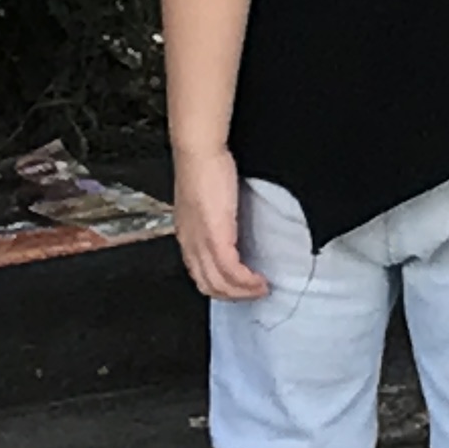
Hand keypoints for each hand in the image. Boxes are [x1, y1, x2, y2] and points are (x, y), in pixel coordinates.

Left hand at [170, 143, 266, 300]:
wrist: (198, 152)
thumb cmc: (202, 166)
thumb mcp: (205, 200)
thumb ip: (214, 217)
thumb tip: (229, 225)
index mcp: (186, 235)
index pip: (199, 273)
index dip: (220, 285)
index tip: (239, 286)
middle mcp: (190, 243)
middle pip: (208, 285)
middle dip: (233, 295)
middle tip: (253, 293)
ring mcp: (201, 242)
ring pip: (220, 283)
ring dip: (243, 292)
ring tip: (261, 288)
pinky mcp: (216, 237)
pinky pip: (232, 271)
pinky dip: (246, 281)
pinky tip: (259, 280)